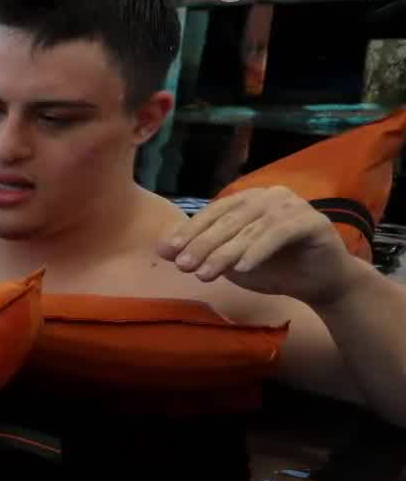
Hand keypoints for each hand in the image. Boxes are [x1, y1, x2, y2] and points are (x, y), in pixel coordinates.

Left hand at [159, 186, 365, 306]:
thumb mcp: (230, 262)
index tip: (166, 252)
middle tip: (183, 266)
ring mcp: (293, 205)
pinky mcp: (313, 221)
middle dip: (202, 243)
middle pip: (229, 219)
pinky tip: (242, 269)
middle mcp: (270, 196)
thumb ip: (201, 252)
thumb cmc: (274, 270)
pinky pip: (279, 233)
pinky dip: (258, 250)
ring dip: (225, 251)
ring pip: (250, 227)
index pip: (212, 213)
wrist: (320, 284)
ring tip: (204, 274)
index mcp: (248, 200)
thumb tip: (161, 248)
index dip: (188, 232)